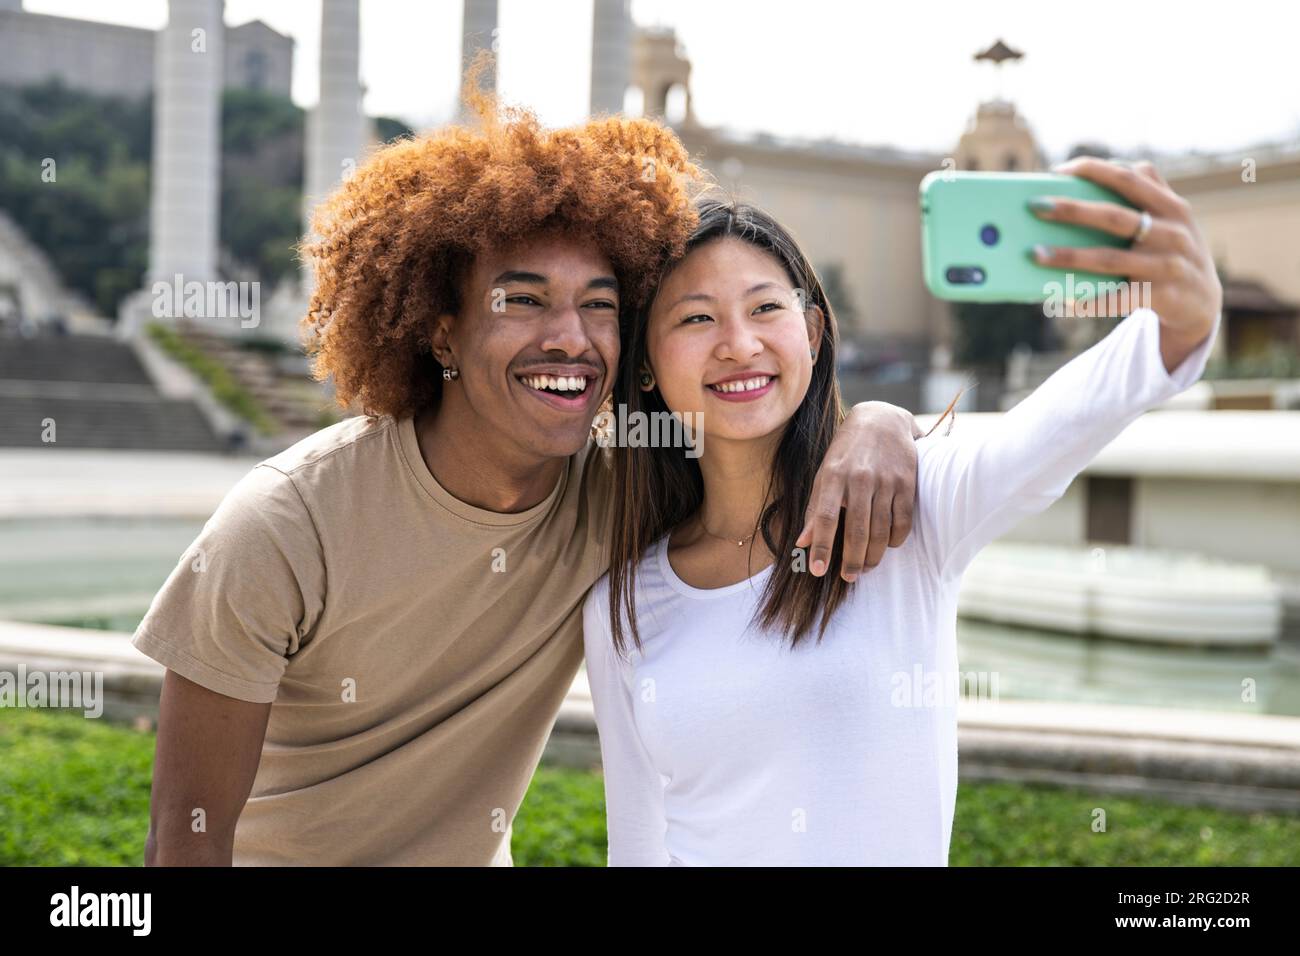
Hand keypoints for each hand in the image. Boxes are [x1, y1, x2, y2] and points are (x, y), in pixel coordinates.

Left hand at [796, 401, 918, 581]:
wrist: (882, 419)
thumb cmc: (847, 452)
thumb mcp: (824, 473)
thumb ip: (815, 508)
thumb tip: (802, 543)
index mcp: (833, 475)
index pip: (825, 517)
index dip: (822, 546)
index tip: (818, 570)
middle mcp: (859, 478)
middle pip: (857, 530)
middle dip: (852, 561)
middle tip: (849, 577)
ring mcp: (885, 480)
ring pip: (881, 531)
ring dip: (874, 556)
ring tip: (866, 567)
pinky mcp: (907, 482)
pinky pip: (902, 521)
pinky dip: (895, 540)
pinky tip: (887, 546)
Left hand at [1029, 157, 1221, 369]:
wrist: (1203, 304)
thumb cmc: (1171, 253)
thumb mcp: (1171, 220)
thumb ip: (1144, 195)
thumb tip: (1086, 180)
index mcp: (1171, 207)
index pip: (1130, 179)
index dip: (1094, 170)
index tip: (1057, 170)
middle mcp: (1173, 233)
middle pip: (1115, 217)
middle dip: (1073, 210)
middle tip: (1035, 206)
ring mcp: (1169, 266)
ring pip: (1111, 259)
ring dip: (1070, 257)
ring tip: (1036, 254)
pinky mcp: (1164, 297)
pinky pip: (1119, 298)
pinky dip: (1089, 300)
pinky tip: (1063, 299)